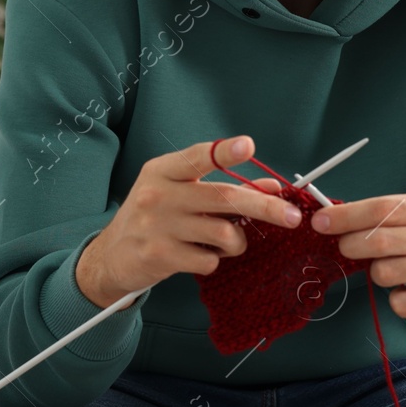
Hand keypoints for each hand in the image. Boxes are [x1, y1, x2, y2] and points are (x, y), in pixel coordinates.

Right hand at [76, 135, 302, 309]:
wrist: (112, 255)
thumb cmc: (155, 217)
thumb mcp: (180, 192)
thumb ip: (221, 186)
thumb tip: (271, 187)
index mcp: (163, 171)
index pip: (197, 157)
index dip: (224, 152)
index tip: (249, 146)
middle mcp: (159, 194)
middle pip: (224, 197)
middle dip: (265, 207)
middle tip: (293, 217)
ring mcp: (158, 226)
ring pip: (223, 233)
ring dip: (236, 242)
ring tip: (227, 242)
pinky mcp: (160, 255)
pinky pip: (209, 260)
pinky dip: (214, 260)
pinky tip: (199, 255)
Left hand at [311, 190, 405, 322]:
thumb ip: (392, 213)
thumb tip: (338, 216)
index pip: (382, 208)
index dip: (346, 216)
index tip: (321, 221)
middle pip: (377, 241)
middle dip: (350, 245)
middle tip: (347, 248)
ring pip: (383, 273)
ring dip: (378, 273)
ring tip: (397, 269)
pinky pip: (399, 302)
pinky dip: (397, 298)